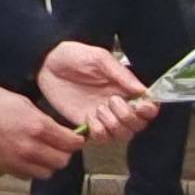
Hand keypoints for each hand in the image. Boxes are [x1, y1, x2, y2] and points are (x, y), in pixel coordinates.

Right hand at [0, 86, 82, 179]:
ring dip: (48, 165)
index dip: (76, 141)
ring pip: (47, 173)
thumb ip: (44, 120)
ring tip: (43, 155)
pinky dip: (31, 170)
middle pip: (62, 161)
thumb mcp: (25, 104)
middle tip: (60, 147)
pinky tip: (27, 159)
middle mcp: (31, 146)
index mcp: (39, 126)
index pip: (71, 143)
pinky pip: (28, 176)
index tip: (75, 139)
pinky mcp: (5, 167)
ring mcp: (18, 159)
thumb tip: (58, 131)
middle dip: (64, 154)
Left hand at [38, 39, 159, 141]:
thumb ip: (121, 75)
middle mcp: (117, 105)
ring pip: (121, 135)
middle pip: (137, 125)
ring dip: (113, 125)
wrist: (46, 63)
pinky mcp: (86, 124)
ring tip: (99, 109)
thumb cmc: (74, 55)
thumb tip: (143, 91)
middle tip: (112, 102)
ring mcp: (102, 116)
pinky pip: (101, 138)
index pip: (148, 107)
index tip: (140, 105)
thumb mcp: (99, 58)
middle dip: (128, 118)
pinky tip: (89, 118)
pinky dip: (98, 131)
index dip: (148, 111)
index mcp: (125, 88)